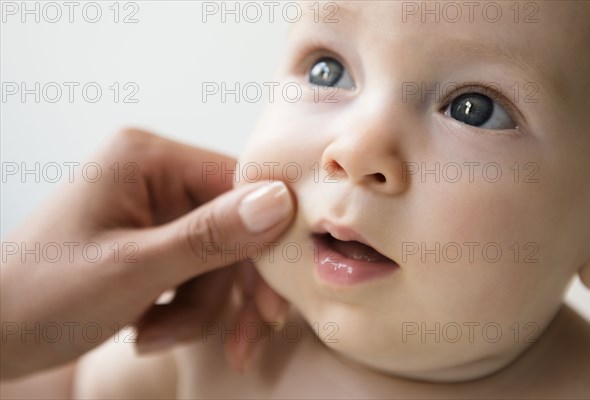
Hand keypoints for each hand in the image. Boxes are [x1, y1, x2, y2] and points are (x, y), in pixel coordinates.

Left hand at [0, 129, 293, 378]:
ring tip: (154, 335)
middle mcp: (156, 174)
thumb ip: (209, 237)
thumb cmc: (41, 297)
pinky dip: (183, 309)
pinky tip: (148, 327)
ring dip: (198, 309)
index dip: (266, 245)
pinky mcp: (153, 238)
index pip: (239, 187)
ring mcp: (154, 207)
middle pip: (234, 230)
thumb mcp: (132, 271)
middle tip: (238, 344)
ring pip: (218, 259)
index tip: (273, 305)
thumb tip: (281, 202)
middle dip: (225, 293)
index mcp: (148, 159)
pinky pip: (197, 270)